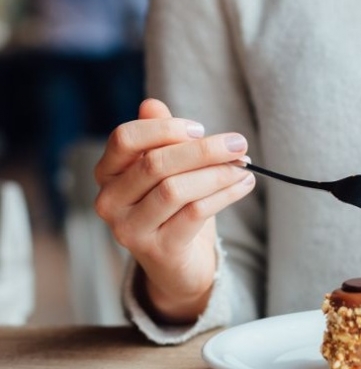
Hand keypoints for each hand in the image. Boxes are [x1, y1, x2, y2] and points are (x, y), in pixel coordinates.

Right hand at [94, 98, 255, 322]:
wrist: (178, 264)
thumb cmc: (173, 207)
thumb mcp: (167, 168)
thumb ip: (160, 137)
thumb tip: (151, 104)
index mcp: (108, 173)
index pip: (125, 138)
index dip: (165, 129)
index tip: (200, 128)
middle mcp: (110, 201)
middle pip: (156, 163)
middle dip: (203, 150)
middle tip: (238, 143)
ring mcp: (129, 229)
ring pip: (175, 190)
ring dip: (217, 173)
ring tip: (244, 166)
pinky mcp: (157, 250)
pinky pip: (194, 214)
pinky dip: (224, 195)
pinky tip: (243, 185)